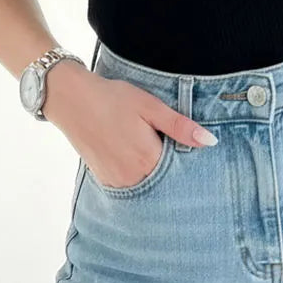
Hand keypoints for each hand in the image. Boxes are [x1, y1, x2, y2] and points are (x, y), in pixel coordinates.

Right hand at [43, 63, 217, 188]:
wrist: (72, 100)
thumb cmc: (114, 98)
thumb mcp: (150, 106)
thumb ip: (180, 127)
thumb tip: (210, 141)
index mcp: (148, 159)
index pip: (180, 170)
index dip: (185, 158)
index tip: (183, 147)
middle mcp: (133, 177)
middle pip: (163, 179)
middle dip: (169, 166)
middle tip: (162, 142)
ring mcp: (117, 182)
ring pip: (147, 183)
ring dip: (152, 170)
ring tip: (144, 143)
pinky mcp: (105, 180)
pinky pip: (130, 183)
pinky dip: (136, 172)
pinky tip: (131, 151)